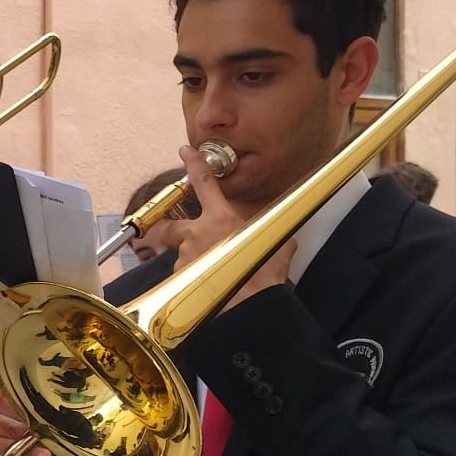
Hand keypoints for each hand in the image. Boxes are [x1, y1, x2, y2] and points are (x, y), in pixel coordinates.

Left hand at [171, 145, 296, 309]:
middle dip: (172, 232)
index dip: (193, 165)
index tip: (185, 152)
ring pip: (180, 257)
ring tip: (213, 279)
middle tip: (185, 241)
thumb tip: (283, 239)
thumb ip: (274, 236)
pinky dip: (194, 284)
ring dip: (192, 265)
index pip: (205, 184)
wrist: (249, 304)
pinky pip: (183, 278)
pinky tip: (210, 292)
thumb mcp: (276, 246)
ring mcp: (185, 256)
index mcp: (221, 218)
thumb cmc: (264, 275)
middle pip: (171, 226)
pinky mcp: (179, 278)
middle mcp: (197, 233)